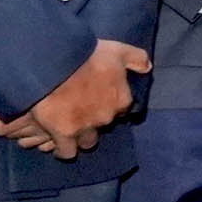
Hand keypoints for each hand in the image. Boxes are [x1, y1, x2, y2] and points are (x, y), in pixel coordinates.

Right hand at [0, 40, 145, 160]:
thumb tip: (147, 69)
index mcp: (121, 100)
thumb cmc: (86, 54)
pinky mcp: (63, 134)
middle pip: (102, 128)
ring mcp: (85, 128)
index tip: (99, 103)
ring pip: (86, 142)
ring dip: (78, 139)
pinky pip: (66, 151)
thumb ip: (137, 58)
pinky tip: (56, 145)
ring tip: (68, 133)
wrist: (54, 62)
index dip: (109, 107)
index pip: (120, 111)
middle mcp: (106, 117)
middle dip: (93, 125)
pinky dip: (61, 149)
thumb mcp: (118, 50)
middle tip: (80, 116)